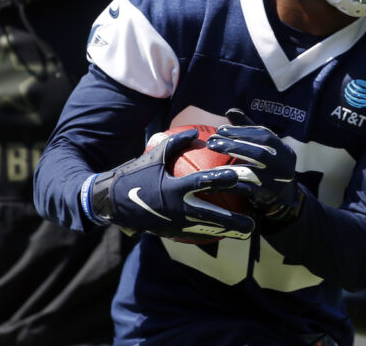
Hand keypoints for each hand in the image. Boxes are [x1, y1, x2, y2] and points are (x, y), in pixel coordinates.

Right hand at [81, 128, 253, 241]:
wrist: (112, 201)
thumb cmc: (136, 174)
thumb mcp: (154, 156)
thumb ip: (177, 143)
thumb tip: (197, 132)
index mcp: (173, 187)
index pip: (202, 183)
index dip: (221, 180)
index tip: (239, 178)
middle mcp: (176, 208)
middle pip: (210, 216)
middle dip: (232, 221)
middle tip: (253, 222)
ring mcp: (174, 222)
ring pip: (207, 230)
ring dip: (228, 232)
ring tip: (248, 233)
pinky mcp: (172, 231)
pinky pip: (197, 233)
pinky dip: (214, 232)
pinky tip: (229, 232)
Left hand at [208, 109, 303, 222]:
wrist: (282, 199)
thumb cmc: (268, 167)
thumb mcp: (263, 148)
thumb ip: (248, 129)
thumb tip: (230, 110)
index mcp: (285, 150)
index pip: (265, 135)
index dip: (242, 130)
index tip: (221, 129)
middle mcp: (284, 166)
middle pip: (259, 153)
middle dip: (234, 145)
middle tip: (212, 141)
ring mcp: (276, 184)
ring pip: (251, 172)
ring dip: (228, 165)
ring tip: (210, 163)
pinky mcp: (265, 198)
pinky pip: (243, 190)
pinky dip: (226, 183)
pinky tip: (211, 178)